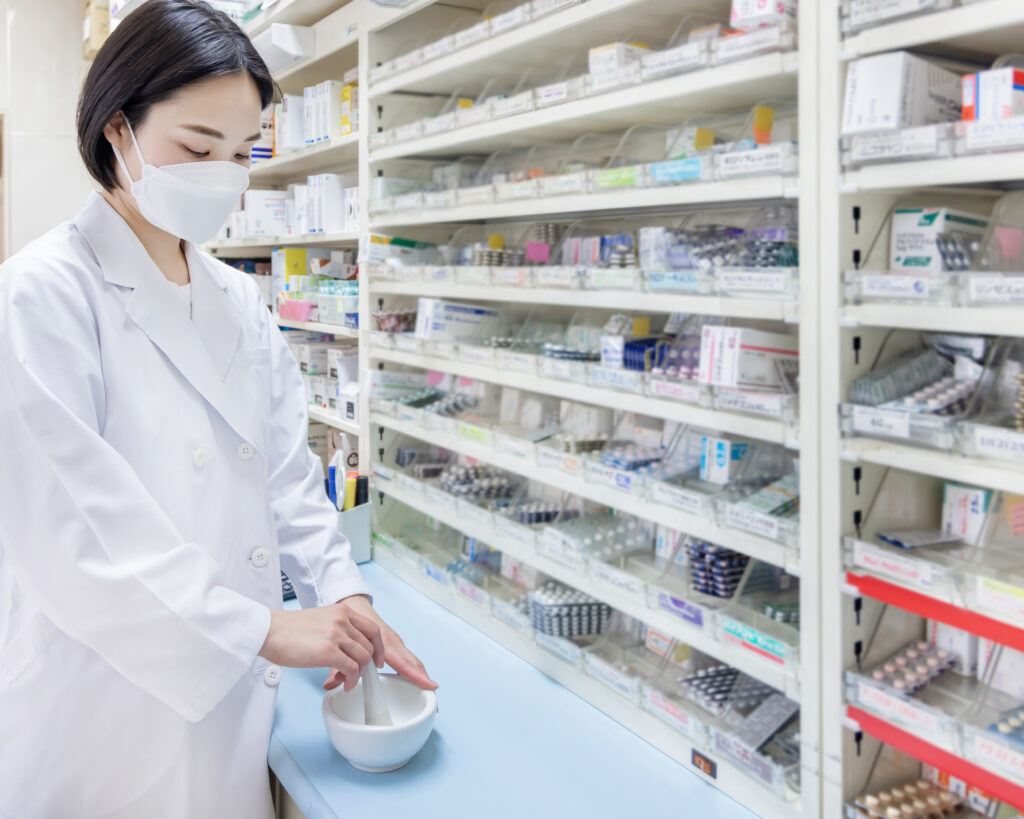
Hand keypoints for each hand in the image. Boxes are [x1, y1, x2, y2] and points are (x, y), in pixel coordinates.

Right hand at [259, 601, 385, 692]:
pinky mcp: (328, 652)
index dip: (379, 648)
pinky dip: (351, 680)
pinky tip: (344, 683)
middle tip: (357, 674)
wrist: (268, 631)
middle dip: (367, 665)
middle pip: (370, 646)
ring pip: (363, 659)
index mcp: (342, 611)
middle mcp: (342, 620)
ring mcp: (336, 635)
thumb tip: (351, 649)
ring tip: (347, 680)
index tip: (377, 660)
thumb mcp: (321, 619)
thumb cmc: (289, 630)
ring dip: (358, 674)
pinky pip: (351, 669)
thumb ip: (339, 629)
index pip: (373, 629)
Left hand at [323, 596, 437, 692]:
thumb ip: (336, 667)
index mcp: (381, 642)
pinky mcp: (395, 642)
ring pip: (411, 660)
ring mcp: (396, 641)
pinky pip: (407, 658)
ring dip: (420, 674)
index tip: (430, 685)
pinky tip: (419, 679)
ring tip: (430, 689)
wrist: (354, 604)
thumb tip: (329, 685)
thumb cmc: (349, 623)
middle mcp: (393, 641)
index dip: (416, 676)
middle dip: (423, 678)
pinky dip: (414, 669)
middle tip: (434, 693)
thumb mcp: (340, 645)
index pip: (402, 663)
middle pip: (412, 662)